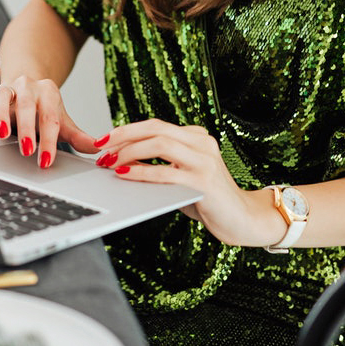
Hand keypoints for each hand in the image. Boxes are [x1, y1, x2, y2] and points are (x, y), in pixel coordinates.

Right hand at [0, 75, 100, 168]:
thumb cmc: (44, 109)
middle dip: (27, 129)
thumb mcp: (61, 122)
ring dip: (2, 115)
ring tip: (2, 134)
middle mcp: (27, 87)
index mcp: (48, 92)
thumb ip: (77, 136)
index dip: (49, 139)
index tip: (46, 159)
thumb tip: (97, 149)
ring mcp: (8, 90)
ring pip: (2, 96)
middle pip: (27, 105)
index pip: (50, 117)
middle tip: (27, 150)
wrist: (27, 88)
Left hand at [96, 119, 280, 246]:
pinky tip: (125, 175)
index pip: (155, 125)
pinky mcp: (204, 181)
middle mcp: (202, 143)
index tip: (104, 140)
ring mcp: (204, 160)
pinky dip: (141, 172)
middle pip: (155, 129)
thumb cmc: (210, 199)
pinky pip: (166, 172)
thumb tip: (122, 162)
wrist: (243, 220)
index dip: (127, 130)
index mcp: (196, 137)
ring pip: (160, 144)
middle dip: (123, 136)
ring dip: (129, 151)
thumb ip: (159, 165)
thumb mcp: (182, 177)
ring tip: (110, 162)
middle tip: (101, 148)